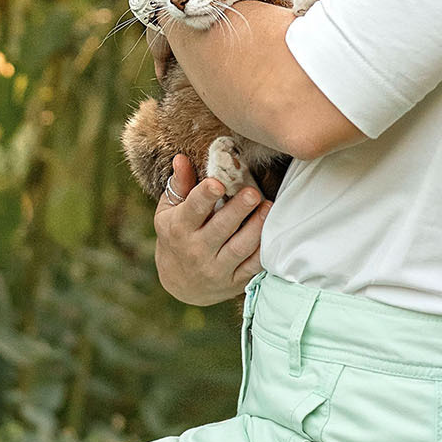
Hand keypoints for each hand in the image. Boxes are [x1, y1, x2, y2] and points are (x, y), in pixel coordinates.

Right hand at [155, 154, 270, 305]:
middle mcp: (196, 250)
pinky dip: (264, 251)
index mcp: (179, 228)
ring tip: (267, 207)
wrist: (179, 283)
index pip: (192, 209)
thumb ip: (179, 185)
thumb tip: (181, 158)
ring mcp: (216, 268)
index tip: (217, 183)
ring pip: (240, 248)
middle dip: (238, 210)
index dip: (204, 196)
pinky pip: (252, 267)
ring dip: (256, 227)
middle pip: (220, 228)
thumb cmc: (176, 237)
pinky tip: (272, 233)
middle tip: (252, 193)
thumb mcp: (168, 212)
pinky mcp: (233, 282)